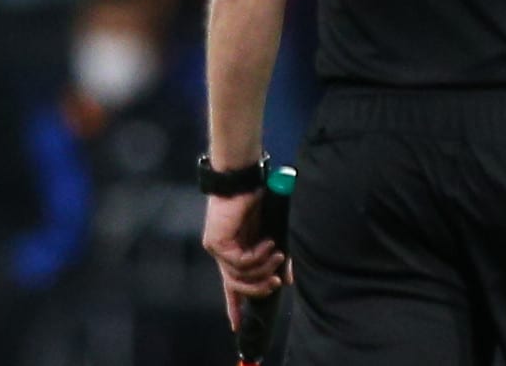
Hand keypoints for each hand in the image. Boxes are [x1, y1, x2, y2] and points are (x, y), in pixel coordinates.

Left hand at [202, 191, 286, 330]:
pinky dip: (256, 256)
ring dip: (261, 269)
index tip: (238, 325)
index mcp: (235, 251)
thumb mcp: (273, 232)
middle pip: (236, 285)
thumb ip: (278, 256)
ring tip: (278, 254)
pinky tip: (267, 243)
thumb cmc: (259, 200)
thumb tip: (288, 279)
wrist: (245, 179)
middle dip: (257, 289)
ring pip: (237, 275)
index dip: (234, 305)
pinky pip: (238, 261)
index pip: (231, 284)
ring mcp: (218, 248)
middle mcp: (223, 253)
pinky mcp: (216, 243)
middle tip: (277, 283)